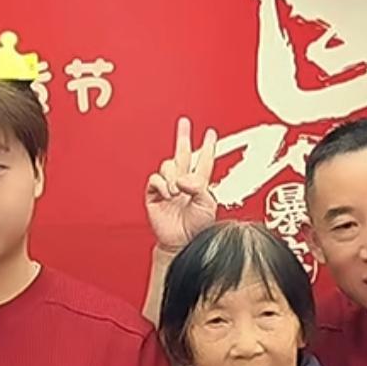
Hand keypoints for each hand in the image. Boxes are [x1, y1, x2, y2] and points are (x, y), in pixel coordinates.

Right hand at [144, 117, 217, 255]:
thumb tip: (182, 178)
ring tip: (177, 191)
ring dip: (173, 176)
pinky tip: (168, 194)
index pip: (203, 160)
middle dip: (183, 136)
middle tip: (184, 122)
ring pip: (168, 166)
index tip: (211, 133)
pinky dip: (163, 185)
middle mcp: (183, 182)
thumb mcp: (207, 204)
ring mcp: (168, 187)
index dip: (208, 146)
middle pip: (182, 153)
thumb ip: (198, 186)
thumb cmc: (197, 229)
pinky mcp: (155, 194)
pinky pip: (156, 179)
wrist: (181, 243)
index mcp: (199, 184)